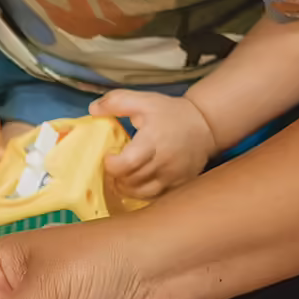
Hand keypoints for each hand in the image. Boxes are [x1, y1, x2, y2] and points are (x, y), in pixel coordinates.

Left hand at [94, 90, 212, 203]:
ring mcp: (173, 177)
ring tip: (122, 175)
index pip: (128, 163)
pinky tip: (136, 183)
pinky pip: (154, 197)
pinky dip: (141, 193)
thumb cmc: (170, 113)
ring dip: (125, 187)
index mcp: (154, 140)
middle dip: (115, 176)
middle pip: (131, 181)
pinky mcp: (179, 185)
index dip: (112, 165)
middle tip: (112, 167)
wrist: (204, 125)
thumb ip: (116, 102)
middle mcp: (164, 162)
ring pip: (140, 193)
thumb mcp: (144, 100)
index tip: (108, 156)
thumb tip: (93, 110)